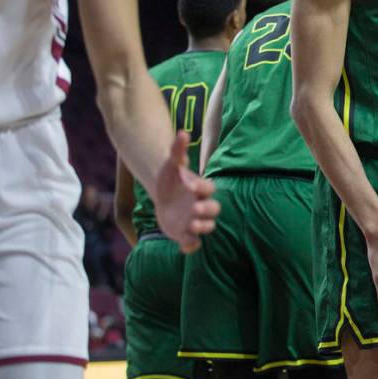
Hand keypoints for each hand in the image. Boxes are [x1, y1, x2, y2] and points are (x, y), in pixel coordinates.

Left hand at [154, 131, 220, 253]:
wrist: (164, 196)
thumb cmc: (171, 179)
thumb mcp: (171, 164)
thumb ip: (177, 150)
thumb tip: (182, 132)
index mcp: (201, 189)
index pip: (209, 189)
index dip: (203, 188)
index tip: (191, 187)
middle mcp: (202, 205)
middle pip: (213, 209)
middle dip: (207, 211)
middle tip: (195, 209)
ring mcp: (196, 221)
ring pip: (207, 227)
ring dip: (202, 228)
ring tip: (191, 227)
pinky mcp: (186, 234)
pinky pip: (194, 244)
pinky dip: (191, 246)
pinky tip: (183, 247)